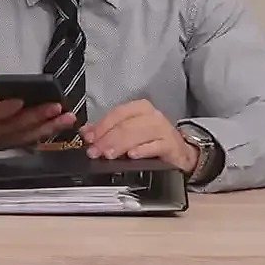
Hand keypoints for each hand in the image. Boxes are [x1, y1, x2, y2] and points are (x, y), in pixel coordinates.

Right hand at [0, 85, 80, 155]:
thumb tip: (22, 87)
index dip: (8, 108)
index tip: (21, 100)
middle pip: (18, 125)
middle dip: (39, 116)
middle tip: (57, 107)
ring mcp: (3, 141)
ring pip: (29, 135)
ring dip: (50, 127)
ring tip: (68, 118)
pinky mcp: (11, 146)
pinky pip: (31, 140)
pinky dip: (46, 133)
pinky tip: (60, 126)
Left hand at [82, 100, 198, 171]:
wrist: (178, 151)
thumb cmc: (152, 139)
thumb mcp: (128, 132)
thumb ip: (107, 131)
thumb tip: (86, 132)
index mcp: (139, 109)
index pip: (116, 113)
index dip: (101, 126)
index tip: (89, 138)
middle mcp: (152, 116)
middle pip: (125, 125)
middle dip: (107, 138)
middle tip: (95, 151)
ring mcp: (163, 129)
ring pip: (139, 133)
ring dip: (120, 144)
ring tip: (108, 155)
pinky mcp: (171, 145)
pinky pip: (156, 146)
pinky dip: (143, 150)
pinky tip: (132, 155)